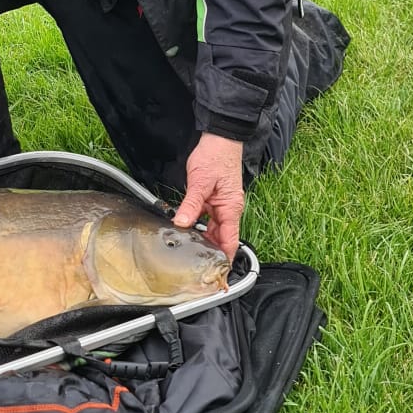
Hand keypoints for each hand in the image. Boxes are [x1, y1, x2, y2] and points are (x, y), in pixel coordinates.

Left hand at [173, 133, 244, 261]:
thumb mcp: (200, 182)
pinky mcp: (215, 200)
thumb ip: (191, 204)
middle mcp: (229, 209)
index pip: (230, 241)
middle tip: (192, 266)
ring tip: (187, 253)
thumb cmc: (215, 156)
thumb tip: (181, 223)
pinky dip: (199, 226)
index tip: (217, 274)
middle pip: (221, 238)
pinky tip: (187, 230)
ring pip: (213, 230)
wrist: (219, 139)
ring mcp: (222, 206)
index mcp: (231, 208)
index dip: (224, 259)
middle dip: (209, 253)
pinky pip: (208, 219)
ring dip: (203, 240)